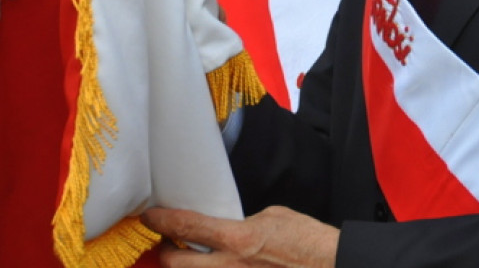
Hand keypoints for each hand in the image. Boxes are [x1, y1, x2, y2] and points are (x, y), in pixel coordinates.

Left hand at [142, 205, 338, 267]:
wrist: (328, 264)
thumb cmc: (307, 240)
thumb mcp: (273, 217)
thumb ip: (243, 224)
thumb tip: (228, 228)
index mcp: (238, 239)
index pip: (188, 226)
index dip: (162, 220)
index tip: (150, 216)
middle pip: (176, 264)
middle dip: (165, 251)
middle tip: (166, 240)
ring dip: (187, 266)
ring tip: (188, 255)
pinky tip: (215, 265)